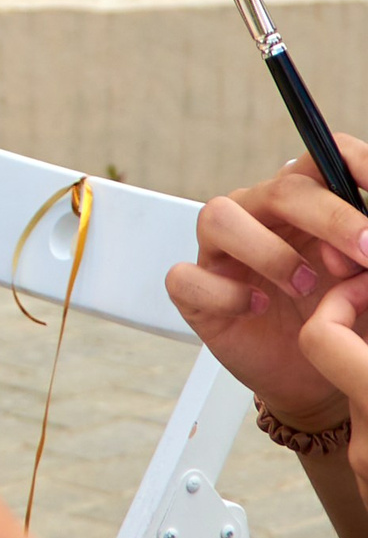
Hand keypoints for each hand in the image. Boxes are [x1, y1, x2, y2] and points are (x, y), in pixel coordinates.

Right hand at [167, 137, 367, 434]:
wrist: (316, 380)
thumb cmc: (346, 322)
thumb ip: (367, 255)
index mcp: (308, 202)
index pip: (323, 157)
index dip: (352, 163)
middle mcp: (260, 214)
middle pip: (282, 188)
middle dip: (331, 218)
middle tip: (366, 254)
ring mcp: (221, 250)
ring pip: (219, 217)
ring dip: (270, 252)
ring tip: (306, 286)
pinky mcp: (195, 290)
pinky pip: (187, 277)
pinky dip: (225, 293)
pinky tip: (256, 308)